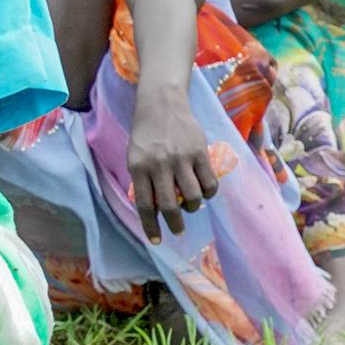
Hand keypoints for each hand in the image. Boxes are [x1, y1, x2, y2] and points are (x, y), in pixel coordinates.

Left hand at [125, 99, 218, 242]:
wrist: (162, 104)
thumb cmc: (145, 133)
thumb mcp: (134, 156)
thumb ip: (142, 180)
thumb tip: (153, 209)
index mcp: (139, 167)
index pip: (144, 204)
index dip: (151, 226)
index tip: (156, 240)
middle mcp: (159, 165)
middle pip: (169, 205)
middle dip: (175, 224)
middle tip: (178, 229)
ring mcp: (181, 159)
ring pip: (192, 197)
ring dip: (192, 208)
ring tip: (190, 206)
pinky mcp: (200, 152)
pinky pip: (209, 182)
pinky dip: (208, 193)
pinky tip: (204, 192)